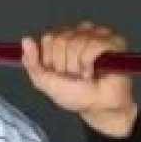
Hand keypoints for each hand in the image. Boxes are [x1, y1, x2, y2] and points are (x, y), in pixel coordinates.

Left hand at [21, 21, 137, 136]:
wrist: (98, 107)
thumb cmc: (74, 94)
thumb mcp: (44, 81)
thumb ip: (32, 62)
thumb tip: (26, 39)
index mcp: (62, 39)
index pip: (48, 38)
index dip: (50, 60)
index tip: (58, 73)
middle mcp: (79, 33)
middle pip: (59, 39)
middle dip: (63, 65)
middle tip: (73, 76)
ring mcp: (96, 35)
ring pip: (75, 42)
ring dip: (77, 66)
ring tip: (85, 76)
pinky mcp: (114, 42)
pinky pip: (94, 45)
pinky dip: (90, 63)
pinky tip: (94, 72)